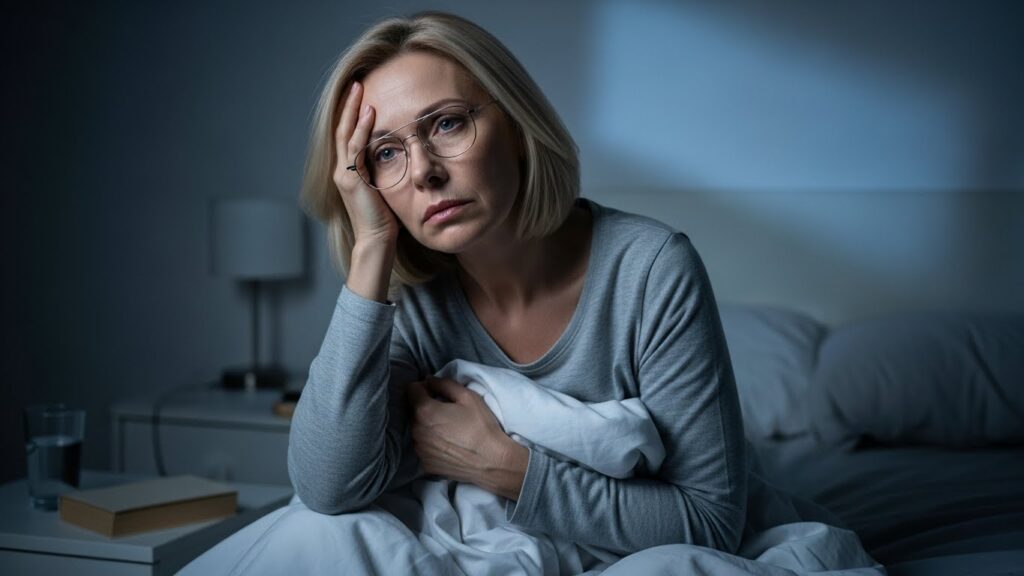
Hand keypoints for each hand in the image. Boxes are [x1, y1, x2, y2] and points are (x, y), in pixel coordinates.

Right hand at [331, 81, 399, 246]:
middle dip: (349, 105)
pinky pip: (356, 148)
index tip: (361, 95)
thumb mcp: (384, 189)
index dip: (352, 115)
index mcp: (348, 172)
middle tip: (357, 83)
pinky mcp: (352, 180)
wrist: (376, 240)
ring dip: (353, 110)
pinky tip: (370, 113)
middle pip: (342, 129)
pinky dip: (362, 129)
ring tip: (360, 89)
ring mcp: (345, 175)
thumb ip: (384, 171)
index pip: (348, 136)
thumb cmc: (384, 220)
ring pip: (346, 134)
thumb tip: (398, 155)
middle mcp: (342, 171)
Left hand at [406, 376, 528, 499]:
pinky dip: (431, 443)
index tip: (437, 392)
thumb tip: (429, 380)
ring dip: (427, 426)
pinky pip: (423, 446)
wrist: (491, 461)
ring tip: (449, 430)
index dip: (425, 387)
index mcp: (425, 410)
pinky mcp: (425, 463)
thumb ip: (444, 383)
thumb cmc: (481, 426)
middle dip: (426, 407)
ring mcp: (419, 449)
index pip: (412, 389)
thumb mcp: (467, 396)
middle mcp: (416, 430)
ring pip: (417, 429)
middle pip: (414, 410)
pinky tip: (448, 444)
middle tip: (448, 412)